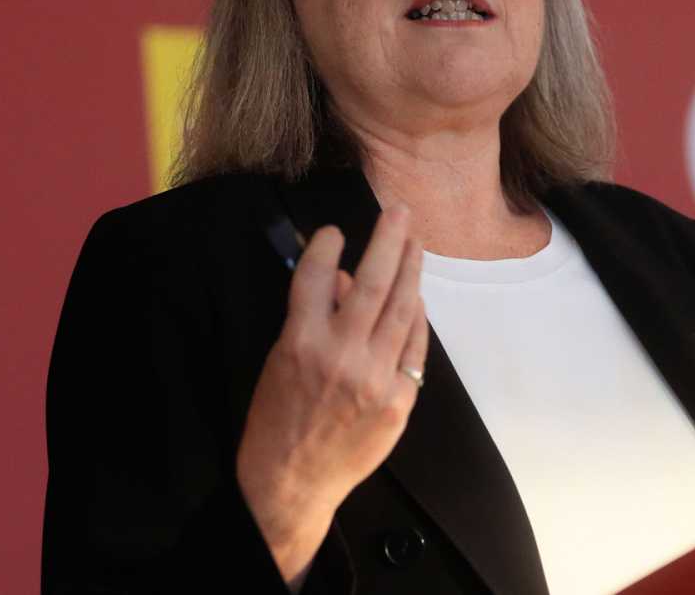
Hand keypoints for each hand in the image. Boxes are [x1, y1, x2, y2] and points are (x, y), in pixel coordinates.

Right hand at [236, 206, 428, 585]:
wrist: (292, 482)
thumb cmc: (278, 417)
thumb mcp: (281, 361)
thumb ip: (312, 318)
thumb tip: (340, 279)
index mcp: (299, 342)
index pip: (313, 277)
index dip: (325, 247)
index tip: (336, 229)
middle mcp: (340, 355)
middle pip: (371, 283)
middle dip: (388, 241)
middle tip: (400, 212)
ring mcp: (374, 377)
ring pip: (401, 310)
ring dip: (411, 271)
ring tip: (416, 244)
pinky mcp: (399, 400)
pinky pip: (414, 347)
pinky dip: (416, 319)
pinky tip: (416, 298)